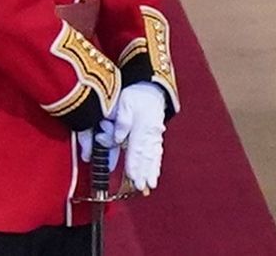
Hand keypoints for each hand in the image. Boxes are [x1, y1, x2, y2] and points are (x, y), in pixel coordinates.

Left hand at [104, 79, 167, 193]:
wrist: (151, 88)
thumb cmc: (135, 94)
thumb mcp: (123, 102)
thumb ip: (122, 121)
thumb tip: (118, 139)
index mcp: (143, 125)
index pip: (137, 148)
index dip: (134, 164)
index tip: (132, 176)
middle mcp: (151, 133)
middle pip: (146, 156)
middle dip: (144, 173)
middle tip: (141, 187)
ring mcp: (155, 135)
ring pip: (153, 157)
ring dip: (151, 172)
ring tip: (150, 185)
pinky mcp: (156, 136)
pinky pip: (157, 153)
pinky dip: (156, 165)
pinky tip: (154, 174)